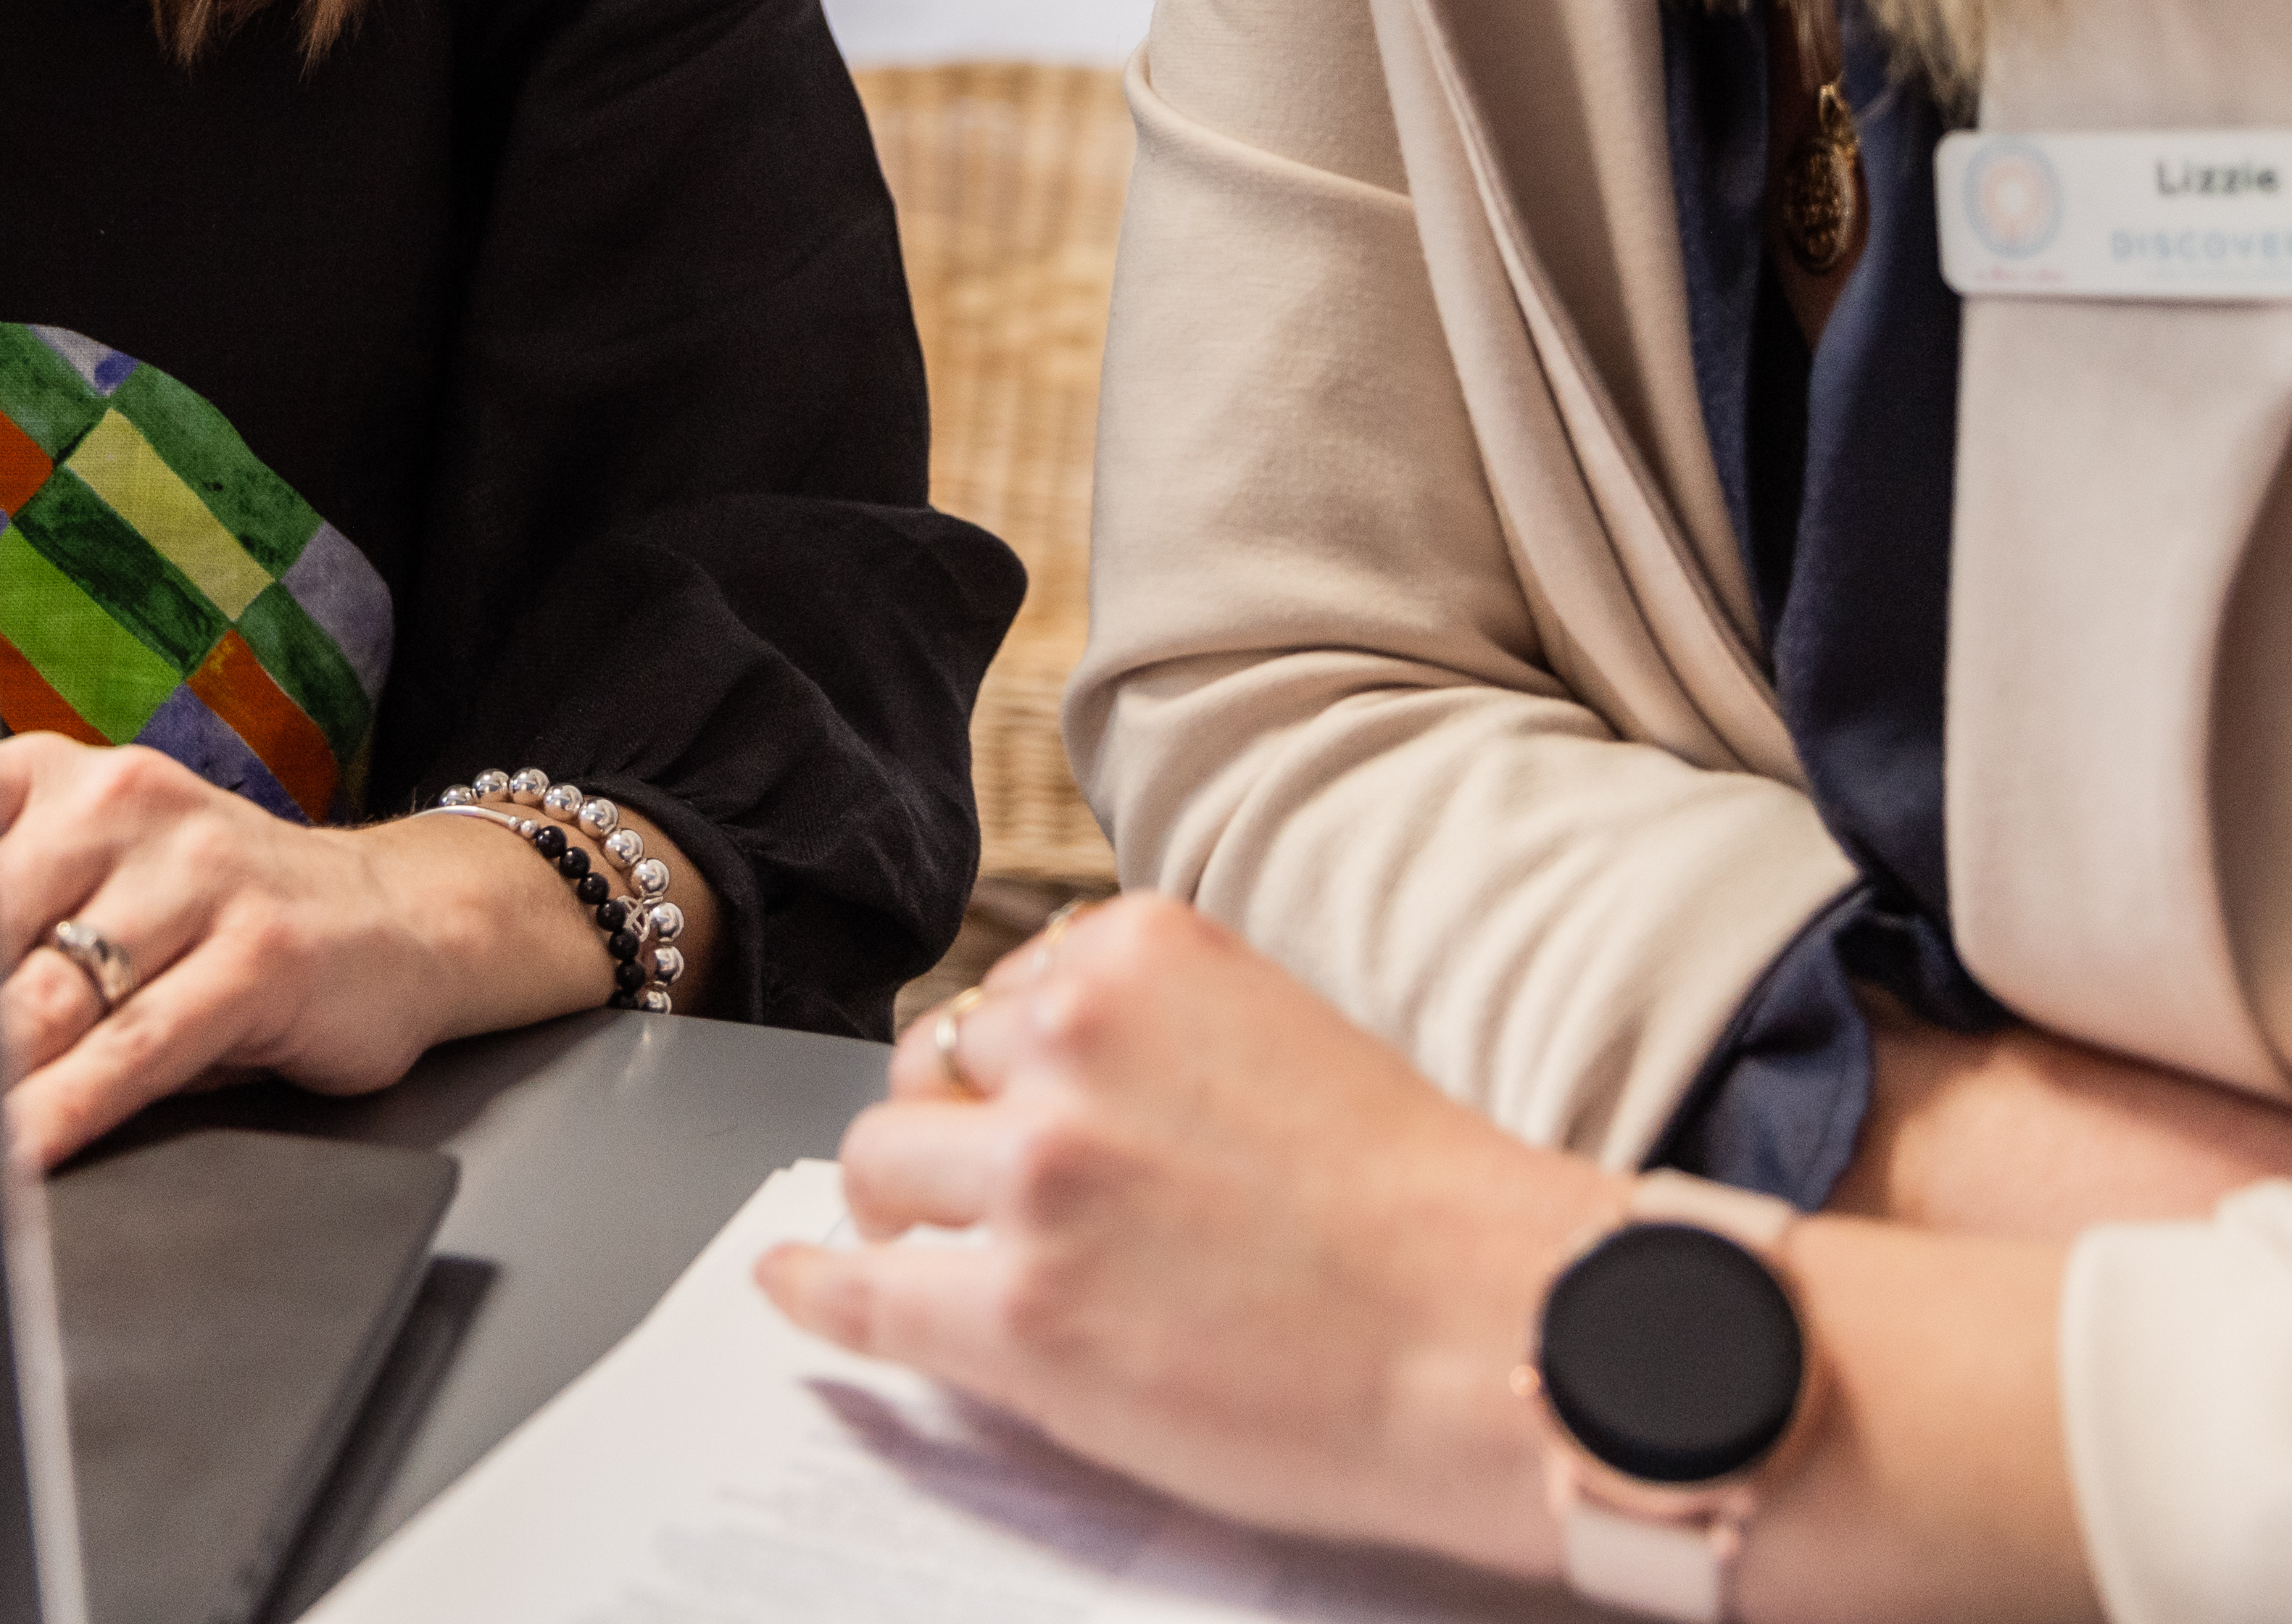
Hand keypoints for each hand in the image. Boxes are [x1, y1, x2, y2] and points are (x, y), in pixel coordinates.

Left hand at [0, 738, 649, 1166]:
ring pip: (49, 996)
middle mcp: (123, 802)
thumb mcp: (98, 879)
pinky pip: (138, 1047)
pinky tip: (22, 1156)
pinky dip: (69, 1113)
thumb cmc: (214, 915)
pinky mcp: (260, 953)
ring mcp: (197, 874)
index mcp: (58, 776)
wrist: (397, 919)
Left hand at [754, 895, 1637, 1571]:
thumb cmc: (1420, 1205)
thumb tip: (1034, 1062)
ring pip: (883, 1168)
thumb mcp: (1275, 1033)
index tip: (1030, 1111)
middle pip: (930, 1072)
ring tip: (942, 1250)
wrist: (1495, 1334)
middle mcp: (1073, 1045)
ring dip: (907, 1209)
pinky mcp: (1022, 1314)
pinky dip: (815, 1289)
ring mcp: (1040, 1179)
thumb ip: (1153, 1032)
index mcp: (1139, 957)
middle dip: (952, 1130)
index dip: (1011, 1066)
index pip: (1007, 991)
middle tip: (993, 1192)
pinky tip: (796, 1284)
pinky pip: (864, 1294)